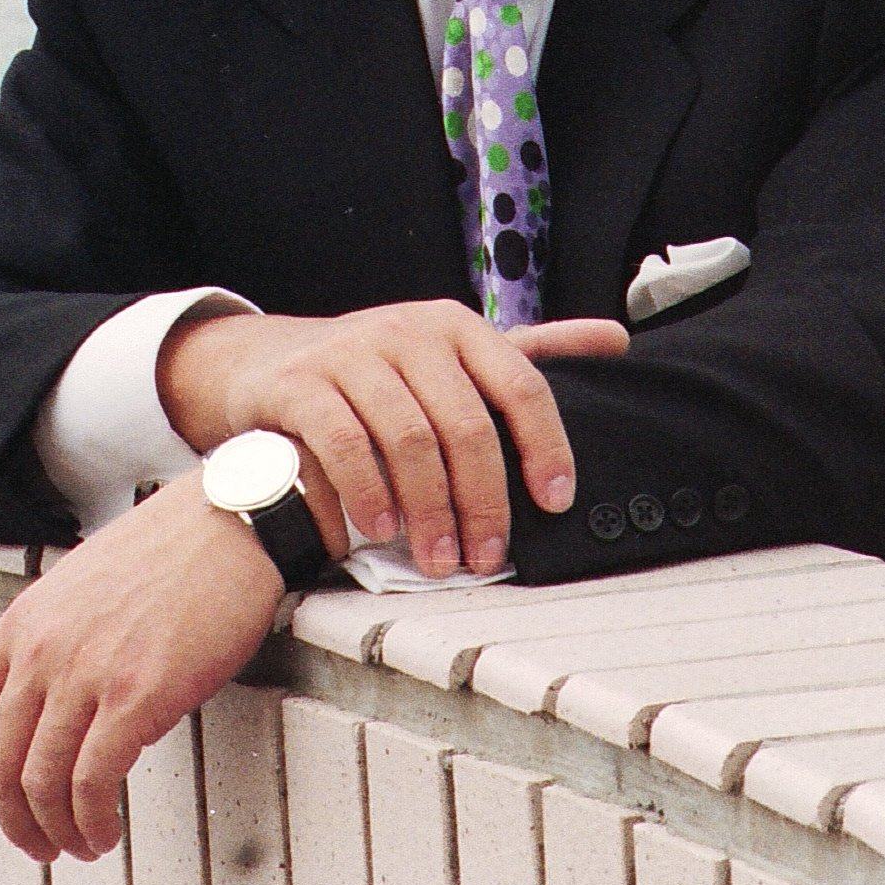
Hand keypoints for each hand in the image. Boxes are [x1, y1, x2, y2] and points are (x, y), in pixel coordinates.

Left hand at [0, 471, 277, 863]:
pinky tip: (107, 828)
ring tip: (80, 844)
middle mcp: (43, 651)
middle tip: (34, 842)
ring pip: (41, 784)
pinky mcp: (137, 696)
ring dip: (55, 830)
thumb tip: (48, 702)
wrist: (229, 522)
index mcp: (24, 624)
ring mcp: (87, 675)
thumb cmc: (173, 546)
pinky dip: (93, 821)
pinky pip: (93, 784)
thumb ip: (52, 641)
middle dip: (12, 821)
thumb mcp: (80, 586)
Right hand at [159, 302, 627, 576]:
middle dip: (483, 501)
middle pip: (466, 424)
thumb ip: (530, 352)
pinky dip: (366, 493)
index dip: (545, 445)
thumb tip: (616, 339)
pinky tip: (378, 532)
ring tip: (438, 558)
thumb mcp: (453, 351)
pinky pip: (343, 444)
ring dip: (429, 510)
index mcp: (458, 326)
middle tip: (487, 555)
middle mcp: (410, 331)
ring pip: (408, 439)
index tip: (555, 502)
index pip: (520, 384)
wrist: (269, 361)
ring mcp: (352, 353)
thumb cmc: (378, 370)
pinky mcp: (302, 384)